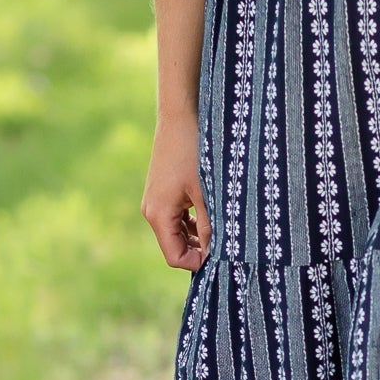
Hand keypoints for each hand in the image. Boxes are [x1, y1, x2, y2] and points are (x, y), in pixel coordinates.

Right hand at [142, 114, 210, 270]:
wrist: (180, 116)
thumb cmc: (193, 151)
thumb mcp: (206, 192)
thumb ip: (211, 225)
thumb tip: (218, 254)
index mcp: (158, 214)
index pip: (175, 257)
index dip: (199, 262)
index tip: (223, 255)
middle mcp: (152, 211)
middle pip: (175, 247)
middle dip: (200, 249)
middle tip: (228, 244)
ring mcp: (155, 201)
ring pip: (177, 233)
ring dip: (198, 235)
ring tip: (224, 228)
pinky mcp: (162, 192)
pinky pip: (176, 218)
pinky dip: (193, 222)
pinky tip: (213, 214)